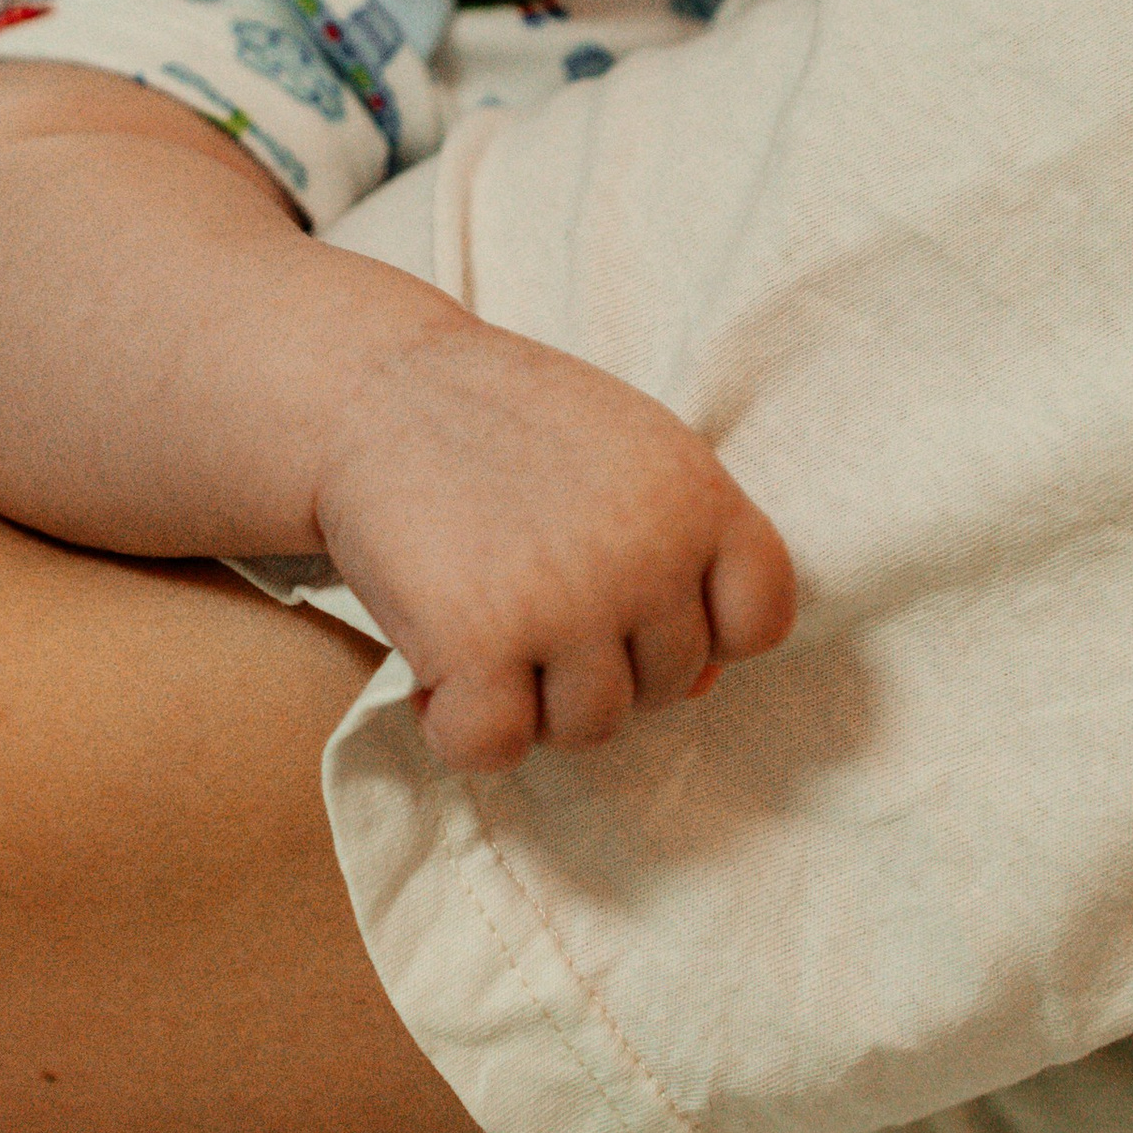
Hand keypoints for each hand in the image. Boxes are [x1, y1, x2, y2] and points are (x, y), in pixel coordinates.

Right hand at [314, 320, 796, 772]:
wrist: (372, 386)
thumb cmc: (505, 428)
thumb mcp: (626, 457)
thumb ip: (679, 557)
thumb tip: (704, 687)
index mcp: (699, 498)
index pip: (760, 619)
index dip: (703, 628)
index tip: (636, 600)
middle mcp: (650, 555)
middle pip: (669, 685)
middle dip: (602, 662)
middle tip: (527, 594)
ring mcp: (569, 605)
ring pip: (590, 728)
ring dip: (531, 700)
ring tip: (482, 625)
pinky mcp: (481, 646)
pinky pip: (494, 746)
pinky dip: (456, 727)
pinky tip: (431, 674)